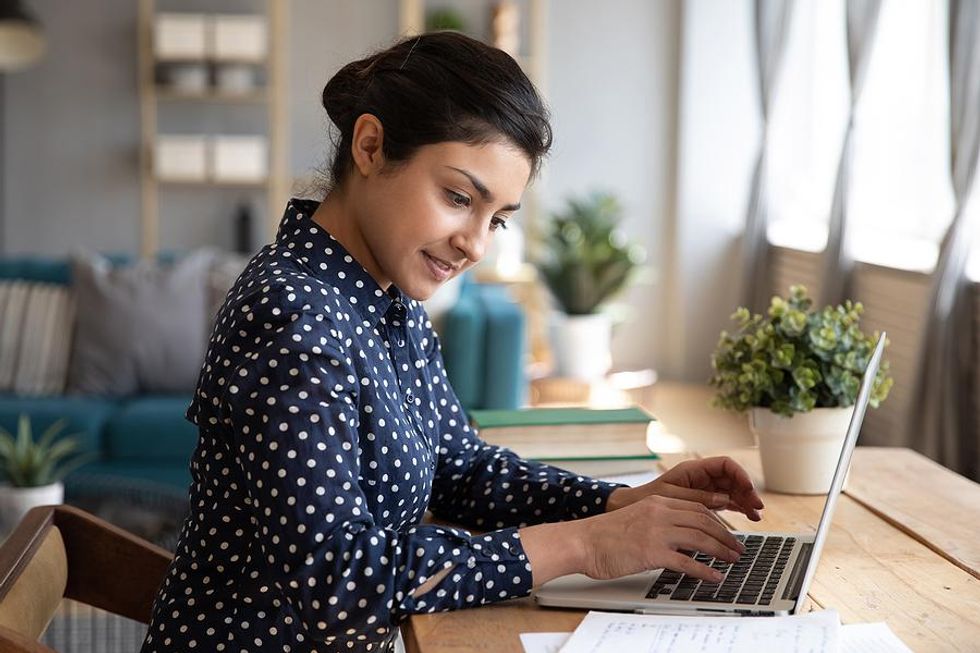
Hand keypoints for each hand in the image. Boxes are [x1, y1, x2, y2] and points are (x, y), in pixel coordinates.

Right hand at [579, 494, 744, 581]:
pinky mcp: (652, 552)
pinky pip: (687, 562)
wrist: (582, 541)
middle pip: (704, 521)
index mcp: (656, 502)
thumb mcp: (635, 518)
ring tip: (733, 559)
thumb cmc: (603, 535)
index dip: (716, 520)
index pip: (696, 507)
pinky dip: (705, 570)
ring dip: (721, 550)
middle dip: (725, 535)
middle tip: (737, 547)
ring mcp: (657, 532)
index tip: (726, 531)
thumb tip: (678, 536)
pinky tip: (714, 577)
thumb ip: (657, 521)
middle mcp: (660, 513)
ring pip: (701, 538)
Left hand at [606, 457, 763, 520]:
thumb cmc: (646, 499)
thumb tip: (724, 499)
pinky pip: (725, 502)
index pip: (725, 464)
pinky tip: (747, 517)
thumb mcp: (671, 497)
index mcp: (693, 470)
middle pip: (732, 479)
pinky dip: (737, 509)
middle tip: (757, 508)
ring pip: (731, 491)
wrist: (630, 509)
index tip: (748, 489)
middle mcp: (701, 477)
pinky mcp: (702, 503)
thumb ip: (698, 498)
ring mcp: (703, 489)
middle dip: (746, 491)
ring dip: (745, 501)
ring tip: (756, 516)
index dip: (740, 475)